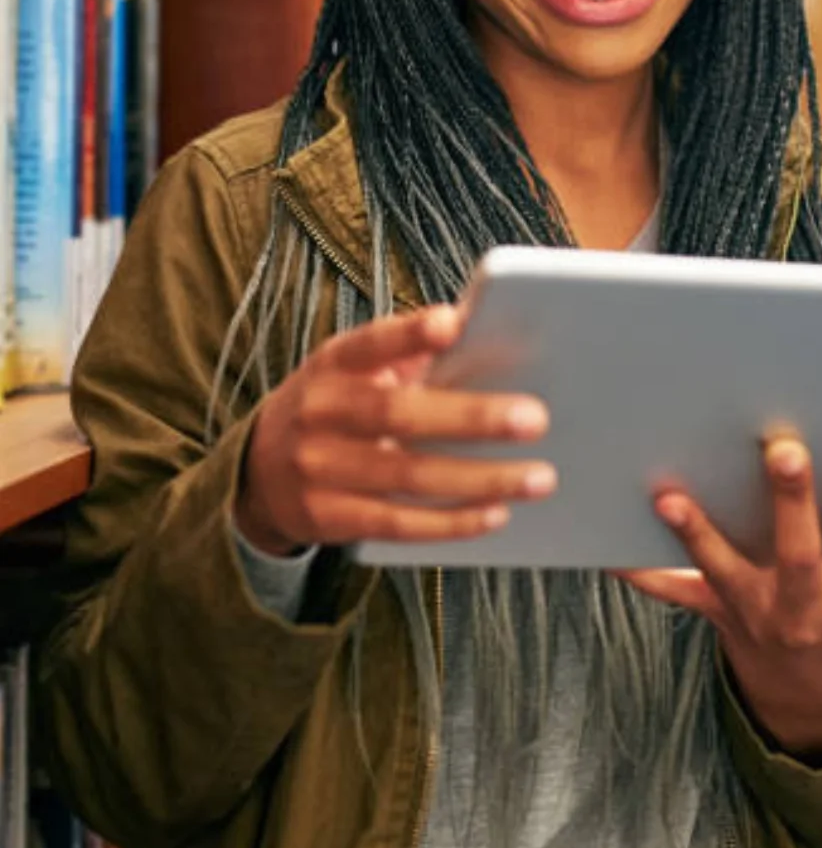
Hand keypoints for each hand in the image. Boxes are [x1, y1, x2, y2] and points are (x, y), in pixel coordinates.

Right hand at [234, 304, 554, 554]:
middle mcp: (319, 412)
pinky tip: (496, 512)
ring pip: (408, 477)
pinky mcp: (327, 517)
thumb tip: (482, 342)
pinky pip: (397, 523)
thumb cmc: (334, 408)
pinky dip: (451, 520)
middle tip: (536, 418)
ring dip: (480, 479)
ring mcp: (318, 469)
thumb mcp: (351, 371)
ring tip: (538, 477)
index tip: (451, 324)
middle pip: (399, 416)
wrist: (257, 473)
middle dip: (471, 417)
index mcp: (331, 364)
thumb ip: (407, 358)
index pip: (369, 344)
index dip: (407, 336)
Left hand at [620, 433, 821, 761]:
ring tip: (669, 494)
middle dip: (791, 502)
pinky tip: (603, 548)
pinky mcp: (714, 613)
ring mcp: (753, 614)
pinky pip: (672, 594)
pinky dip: (638, 573)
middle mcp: (802, 610)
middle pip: (796, 553)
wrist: (812, 707)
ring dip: (696, 532)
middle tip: (783, 447)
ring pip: (722, 571)